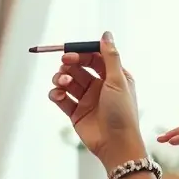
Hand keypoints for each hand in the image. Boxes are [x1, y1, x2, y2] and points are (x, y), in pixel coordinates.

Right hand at [49, 31, 144, 168]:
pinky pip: (61, 98)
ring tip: (62, 82)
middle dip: (70, 64)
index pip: (94, 57)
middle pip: (79, 67)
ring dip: (61, 78)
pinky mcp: (75, 113)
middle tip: (65, 63)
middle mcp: (100, 86)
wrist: (116, 145)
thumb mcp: (118, 80)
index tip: (70, 52)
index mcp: (113, 77)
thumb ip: (110, 56)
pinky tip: (58, 95)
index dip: (81, 52)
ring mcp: (87, 100)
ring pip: (68, 81)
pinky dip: (56, 94)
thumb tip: (106, 34)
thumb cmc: (122, 112)